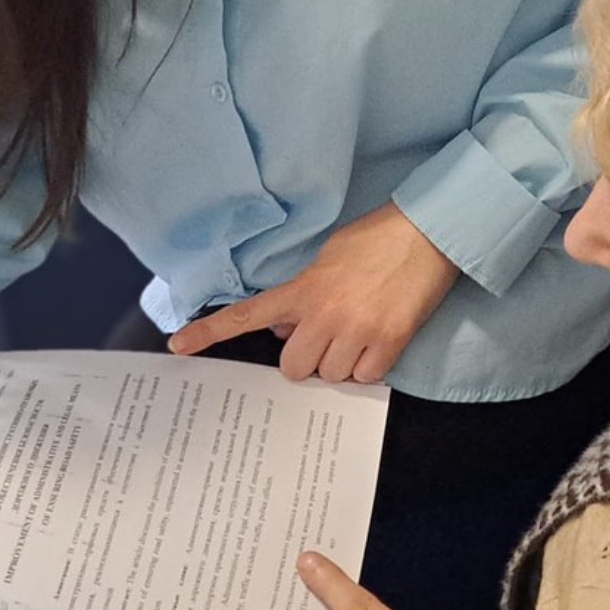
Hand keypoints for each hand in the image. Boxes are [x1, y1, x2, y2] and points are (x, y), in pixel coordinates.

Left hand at [170, 203, 460, 383]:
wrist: (430, 232)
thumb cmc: (379, 238)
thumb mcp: (328, 258)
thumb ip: (303, 294)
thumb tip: (284, 329)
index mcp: (305, 288)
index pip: (248, 315)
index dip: (210, 332)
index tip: (178, 346)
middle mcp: (326, 313)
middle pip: (294, 366)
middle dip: (307, 359)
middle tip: (326, 340)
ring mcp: (358, 330)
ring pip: (331, 375)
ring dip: (341, 363)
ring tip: (360, 335)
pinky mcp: (390, 342)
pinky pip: (365, 377)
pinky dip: (370, 367)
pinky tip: (378, 343)